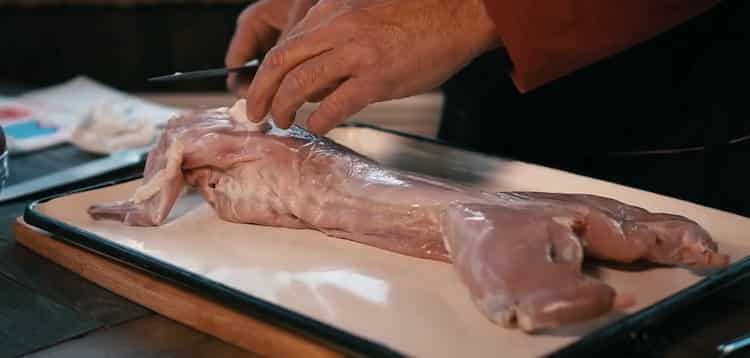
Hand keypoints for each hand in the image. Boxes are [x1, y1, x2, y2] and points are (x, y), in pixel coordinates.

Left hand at [244, 0, 499, 133]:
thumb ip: (335, 38)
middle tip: (254, 112)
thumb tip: (314, 78)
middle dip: (260, 92)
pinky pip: (336, 104)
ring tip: (281, 122)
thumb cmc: (417, 15)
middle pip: (280, 62)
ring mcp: (356, 53)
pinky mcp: (377, 77)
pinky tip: (317, 127)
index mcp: (332, 12)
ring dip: (283, 107)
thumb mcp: (363, 14)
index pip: (284, 44)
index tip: (259, 90)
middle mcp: (337, 29)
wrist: (458, 12)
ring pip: (300, 83)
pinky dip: (319, 120)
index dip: (264, 72)